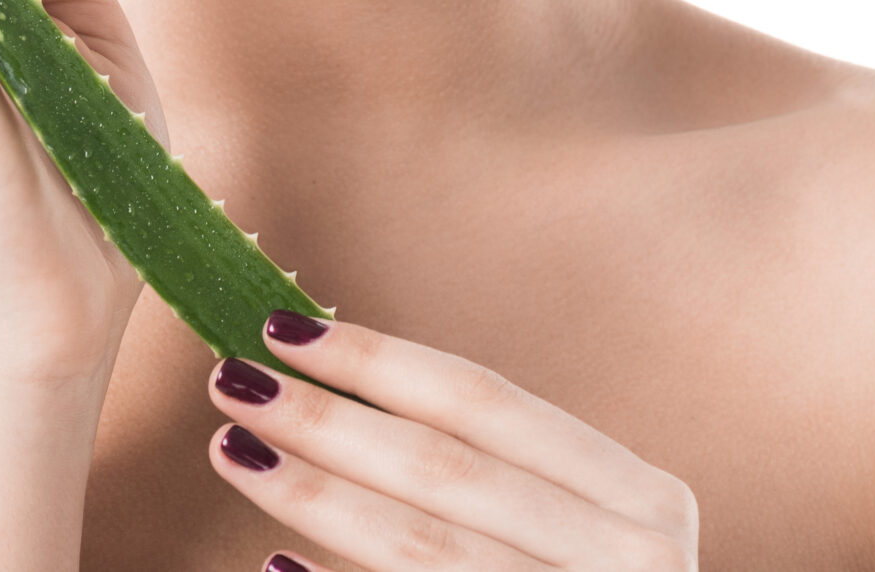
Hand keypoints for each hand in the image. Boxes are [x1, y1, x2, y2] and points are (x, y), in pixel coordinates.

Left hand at [203, 313, 699, 569]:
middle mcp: (628, 560)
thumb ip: (494, 473)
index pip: (487, 404)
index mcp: (641, 500)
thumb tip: (333, 384)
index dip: (379, 361)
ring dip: (316, 495)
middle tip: (233, 381)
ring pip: (421, 548)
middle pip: (446, 470)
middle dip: (329, 419)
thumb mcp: (584, 535)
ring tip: (236, 452)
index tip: (284, 328)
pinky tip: (272, 565)